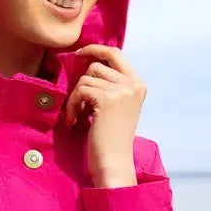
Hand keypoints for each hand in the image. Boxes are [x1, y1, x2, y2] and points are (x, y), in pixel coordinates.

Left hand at [65, 44, 146, 184]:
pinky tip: (73, 120)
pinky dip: (71, 105)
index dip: (96, 49)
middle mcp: (133, 84)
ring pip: (86, 78)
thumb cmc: (110, 137)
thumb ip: (110, 84)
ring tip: (77, 115)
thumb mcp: (116, 105)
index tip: (80, 54)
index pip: (116, 53)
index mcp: (138, 84)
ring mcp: (122, 90)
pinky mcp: (107, 99)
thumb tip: (88, 61)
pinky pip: (80, 90)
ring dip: (75, 97)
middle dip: (83, 81)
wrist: (113, 161)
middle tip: (77, 99)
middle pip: (98, 64)